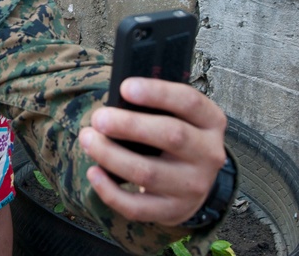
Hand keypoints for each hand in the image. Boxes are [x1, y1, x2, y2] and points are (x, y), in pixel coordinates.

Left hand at [79, 77, 227, 225]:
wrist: (193, 182)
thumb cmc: (175, 137)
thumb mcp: (178, 116)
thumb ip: (155, 106)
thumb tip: (115, 102)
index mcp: (210, 122)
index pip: (190, 102)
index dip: (157, 93)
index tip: (125, 87)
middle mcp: (208, 154)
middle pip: (171, 135)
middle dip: (128, 125)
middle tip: (98, 118)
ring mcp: (192, 186)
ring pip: (148, 173)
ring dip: (110, 155)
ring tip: (88, 139)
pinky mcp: (173, 211)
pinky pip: (137, 207)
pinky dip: (110, 191)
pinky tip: (94, 173)